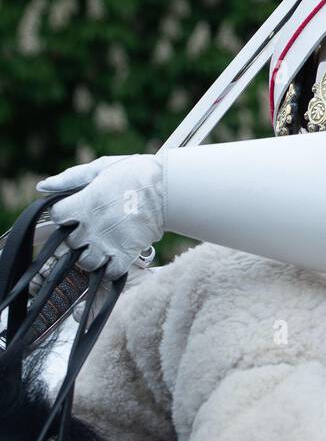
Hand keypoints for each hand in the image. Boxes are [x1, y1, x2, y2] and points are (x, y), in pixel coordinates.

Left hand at [42, 154, 165, 281]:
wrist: (168, 187)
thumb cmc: (135, 173)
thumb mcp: (101, 168)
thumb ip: (70, 178)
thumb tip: (42, 185)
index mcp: (84, 203)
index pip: (56, 217)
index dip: (63, 214)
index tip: (73, 212)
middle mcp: (91, 226)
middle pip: (70, 242)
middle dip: (77, 236)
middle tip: (92, 227)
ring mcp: (108, 243)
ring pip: (85, 262)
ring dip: (90, 255)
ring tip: (102, 244)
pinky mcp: (126, 254)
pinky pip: (110, 272)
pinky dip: (111, 268)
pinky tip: (116, 256)